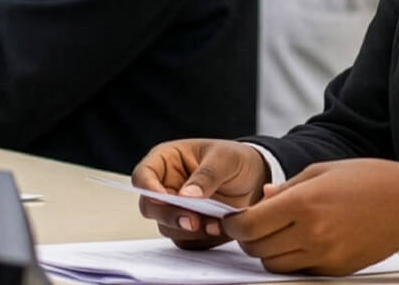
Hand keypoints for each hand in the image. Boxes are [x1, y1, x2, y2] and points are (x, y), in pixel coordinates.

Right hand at [131, 139, 269, 248]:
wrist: (256, 179)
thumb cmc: (235, 159)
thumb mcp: (224, 159)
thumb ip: (206, 175)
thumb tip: (186, 196)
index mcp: (166, 161)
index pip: (143, 175)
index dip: (148, 188)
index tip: (165, 198)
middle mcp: (165, 186)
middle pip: (150, 207)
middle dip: (169, 216)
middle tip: (192, 220)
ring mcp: (176, 209)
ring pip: (167, 227)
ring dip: (189, 230)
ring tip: (215, 223)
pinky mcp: (189, 227)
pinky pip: (186, 240)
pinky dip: (201, 238)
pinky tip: (219, 228)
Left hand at [222, 159, 398, 275]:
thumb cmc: (371, 180)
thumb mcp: (323, 171)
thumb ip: (287, 187)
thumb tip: (262, 199)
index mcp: (304, 203)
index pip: (250, 225)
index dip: (233, 224)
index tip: (231, 219)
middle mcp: (312, 233)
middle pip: (257, 249)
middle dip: (246, 239)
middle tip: (249, 226)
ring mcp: (325, 255)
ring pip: (274, 266)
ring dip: (266, 253)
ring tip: (273, 235)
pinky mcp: (336, 270)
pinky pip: (299, 271)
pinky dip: (291, 260)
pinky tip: (298, 243)